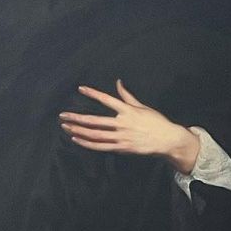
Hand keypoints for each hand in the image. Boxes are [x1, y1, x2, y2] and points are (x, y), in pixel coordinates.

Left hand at [59, 79, 200, 173]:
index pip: (106, 99)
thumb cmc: (155, 122)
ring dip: (79, 131)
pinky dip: (88, 143)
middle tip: (63, 116)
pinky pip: (101, 146)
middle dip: (77, 118)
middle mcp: (122, 123)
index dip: (93, 93)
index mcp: (127, 110)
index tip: (80, 88)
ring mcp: (121, 137)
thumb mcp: (141, 107)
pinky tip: (77, 140)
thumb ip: (127, 96)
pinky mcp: (122, 148)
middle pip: (95, 120)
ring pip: (95, 135)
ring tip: (66, 128)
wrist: (166, 140)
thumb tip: (118, 82)